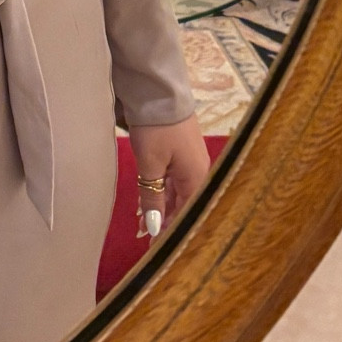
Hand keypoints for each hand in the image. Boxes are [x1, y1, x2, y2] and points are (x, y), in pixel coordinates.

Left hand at [129, 113, 211, 238]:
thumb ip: (153, 197)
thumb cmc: (156, 129)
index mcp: (196, 179)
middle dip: (166, 222)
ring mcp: (191, 161)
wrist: (159, 91)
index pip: (186, 215)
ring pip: (178, 193)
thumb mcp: (150, 165)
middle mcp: (199, 172)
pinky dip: (161, 191)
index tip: (155, 249)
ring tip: (143, 223)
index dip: (170, 232)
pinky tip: (148, 198)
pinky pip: (174, 179)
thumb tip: (155, 228)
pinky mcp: (182, 152)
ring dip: (162, 207)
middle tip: (145, 238)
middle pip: (184, 205)